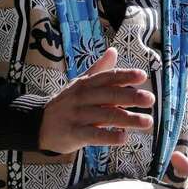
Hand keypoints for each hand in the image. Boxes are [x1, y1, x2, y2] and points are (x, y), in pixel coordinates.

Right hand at [37, 47, 153, 152]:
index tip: (142, 76)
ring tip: (147, 121)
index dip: (124, 76)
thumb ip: (99, 70)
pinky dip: (109, 136)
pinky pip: (93, 135)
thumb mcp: (79, 84)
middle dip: (131, 97)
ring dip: (128, 119)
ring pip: (105, 116)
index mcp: (84, 84)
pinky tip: (124, 137)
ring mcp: (76, 116)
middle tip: (150, 99)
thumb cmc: (66, 104)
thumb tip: (113, 51)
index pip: (107, 77)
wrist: (37, 124)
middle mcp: (81, 98)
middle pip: (108, 96)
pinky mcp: (73, 134)